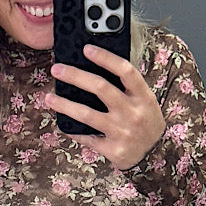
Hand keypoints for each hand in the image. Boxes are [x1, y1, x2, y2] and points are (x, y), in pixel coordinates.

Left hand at [46, 43, 164, 169]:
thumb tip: (94, 68)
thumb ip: (126, 87)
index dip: (106, 58)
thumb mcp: (145, 101)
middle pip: (101, 88)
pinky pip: (87, 138)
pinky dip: (73, 130)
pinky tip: (63, 123)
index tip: (86, 49)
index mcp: (143, 96)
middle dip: (75, 76)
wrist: (156, 155)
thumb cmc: (146, 122)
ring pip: (87, 115)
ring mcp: (122, 132)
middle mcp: (133, 113)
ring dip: (64, 105)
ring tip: (49, 98)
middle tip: (57, 69)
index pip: (125, 71)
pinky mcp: (113, 149)